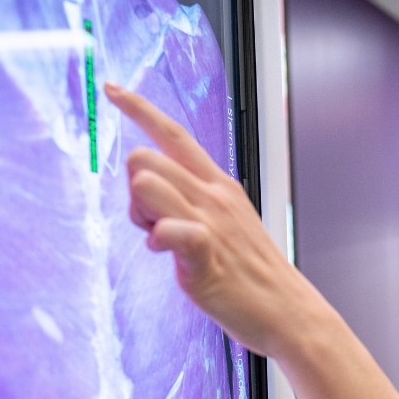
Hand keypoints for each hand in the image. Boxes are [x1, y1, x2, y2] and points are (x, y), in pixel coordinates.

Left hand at [104, 82, 323, 357]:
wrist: (288, 310)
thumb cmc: (252, 273)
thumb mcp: (225, 222)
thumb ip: (190, 201)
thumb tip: (151, 192)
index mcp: (218, 183)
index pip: (173, 133)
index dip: (138, 108)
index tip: (111, 88)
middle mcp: (213, 194)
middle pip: (143, 158)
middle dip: (133, 191)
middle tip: (154, 225)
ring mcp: (210, 222)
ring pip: (144, 186)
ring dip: (141, 216)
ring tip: (164, 241)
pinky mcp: (205, 253)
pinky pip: (166, 230)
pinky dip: (157, 241)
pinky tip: (168, 254)